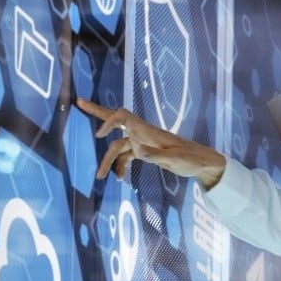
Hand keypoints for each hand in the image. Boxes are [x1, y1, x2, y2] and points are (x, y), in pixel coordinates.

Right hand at [75, 98, 227, 187]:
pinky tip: (120, 178)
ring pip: (117, 147)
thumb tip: (138, 151)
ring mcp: (142, 142)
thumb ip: (156, 155)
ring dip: (107, 160)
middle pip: (115, 120)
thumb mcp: (174, 159)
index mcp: (147, 130)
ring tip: (98, 177)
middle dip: (97, 112)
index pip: (123, 117)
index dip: (109, 121)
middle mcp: (141, 133)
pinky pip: (126, 156)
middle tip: (78, 101)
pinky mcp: (144, 151)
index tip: (99, 136)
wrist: (201, 163)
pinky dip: (120, 166)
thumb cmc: (190, 159)